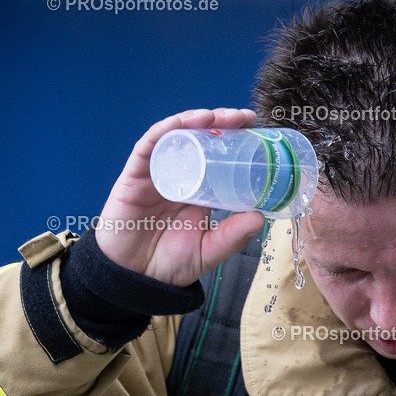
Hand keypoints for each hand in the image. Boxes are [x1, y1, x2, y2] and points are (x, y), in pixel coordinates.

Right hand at [95, 108, 265, 286]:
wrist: (135, 280)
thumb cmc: (169, 264)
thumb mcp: (209, 250)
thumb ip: (233, 236)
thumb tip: (261, 217)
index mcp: (198, 190)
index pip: (217, 156)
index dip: (235, 140)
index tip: (257, 130)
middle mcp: (178, 176)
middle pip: (199, 139)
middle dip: (221, 123)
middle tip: (244, 117)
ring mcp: (156, 173)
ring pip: (175, 136)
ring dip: (195, 120)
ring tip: (217, 116)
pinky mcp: (134, 176)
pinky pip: (148, 146)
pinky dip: (165, 130)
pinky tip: (182, 123)